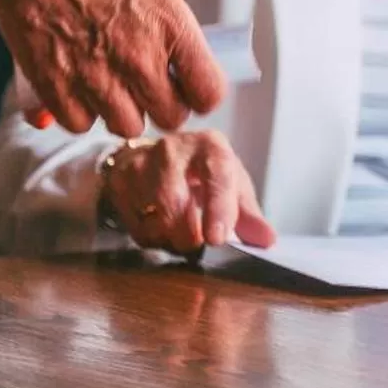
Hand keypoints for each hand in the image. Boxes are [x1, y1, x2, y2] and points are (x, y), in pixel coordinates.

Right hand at [0, 0, 224, 138]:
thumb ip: (166, 24)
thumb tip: (178, 58)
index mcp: (172, 25)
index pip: (208, 91)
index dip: (201, 94)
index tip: (190, 89)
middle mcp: (140, 56)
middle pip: (170, 116)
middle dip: (162, 106)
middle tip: (148, 90)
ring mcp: (97, 74)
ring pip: (127, 126)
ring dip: (121, 111)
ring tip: (110, 87)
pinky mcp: (55, 84)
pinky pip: (79, 123)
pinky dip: (78, 112)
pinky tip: (76, 87)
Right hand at [102, 131, 276, 252]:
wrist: (156, 158)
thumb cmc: (202, 174)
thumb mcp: (231, 185)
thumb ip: (249, 214)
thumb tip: (267, 240)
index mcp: (210, 146)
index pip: (216, 175)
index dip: (218, 208)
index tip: (217, 238)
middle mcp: (173, 149)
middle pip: (176, 203)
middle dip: (190, 235)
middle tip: (200, 242)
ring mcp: (142, 163)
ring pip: (154, 219)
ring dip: (171, 240)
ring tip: (182, 232)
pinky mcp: (120, 181)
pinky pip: (137, 227)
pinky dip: (153, 238)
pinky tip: (161, 226)